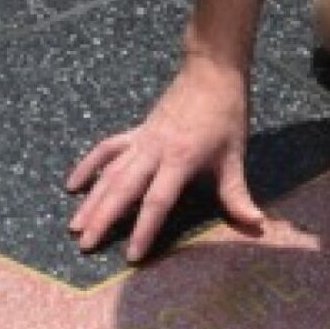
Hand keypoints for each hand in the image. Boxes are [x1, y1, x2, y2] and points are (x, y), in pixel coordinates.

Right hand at [65, 55, 263, 262]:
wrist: (211, 72)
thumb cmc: (226, 115)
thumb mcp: (234, 157)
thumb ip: (238, 194)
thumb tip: (256, 224)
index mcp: (180, 160)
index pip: (157, 201)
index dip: (144, 229)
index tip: (131, 255)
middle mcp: (155, 151)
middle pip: (123, 189)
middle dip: (103, 218)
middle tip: (85, 245)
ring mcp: (142, 140)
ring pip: (110, 172)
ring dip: (91, 199)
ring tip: (74, 226)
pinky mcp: (136, 131)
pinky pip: (107, 150)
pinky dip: (89, 166)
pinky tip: (73, 184)